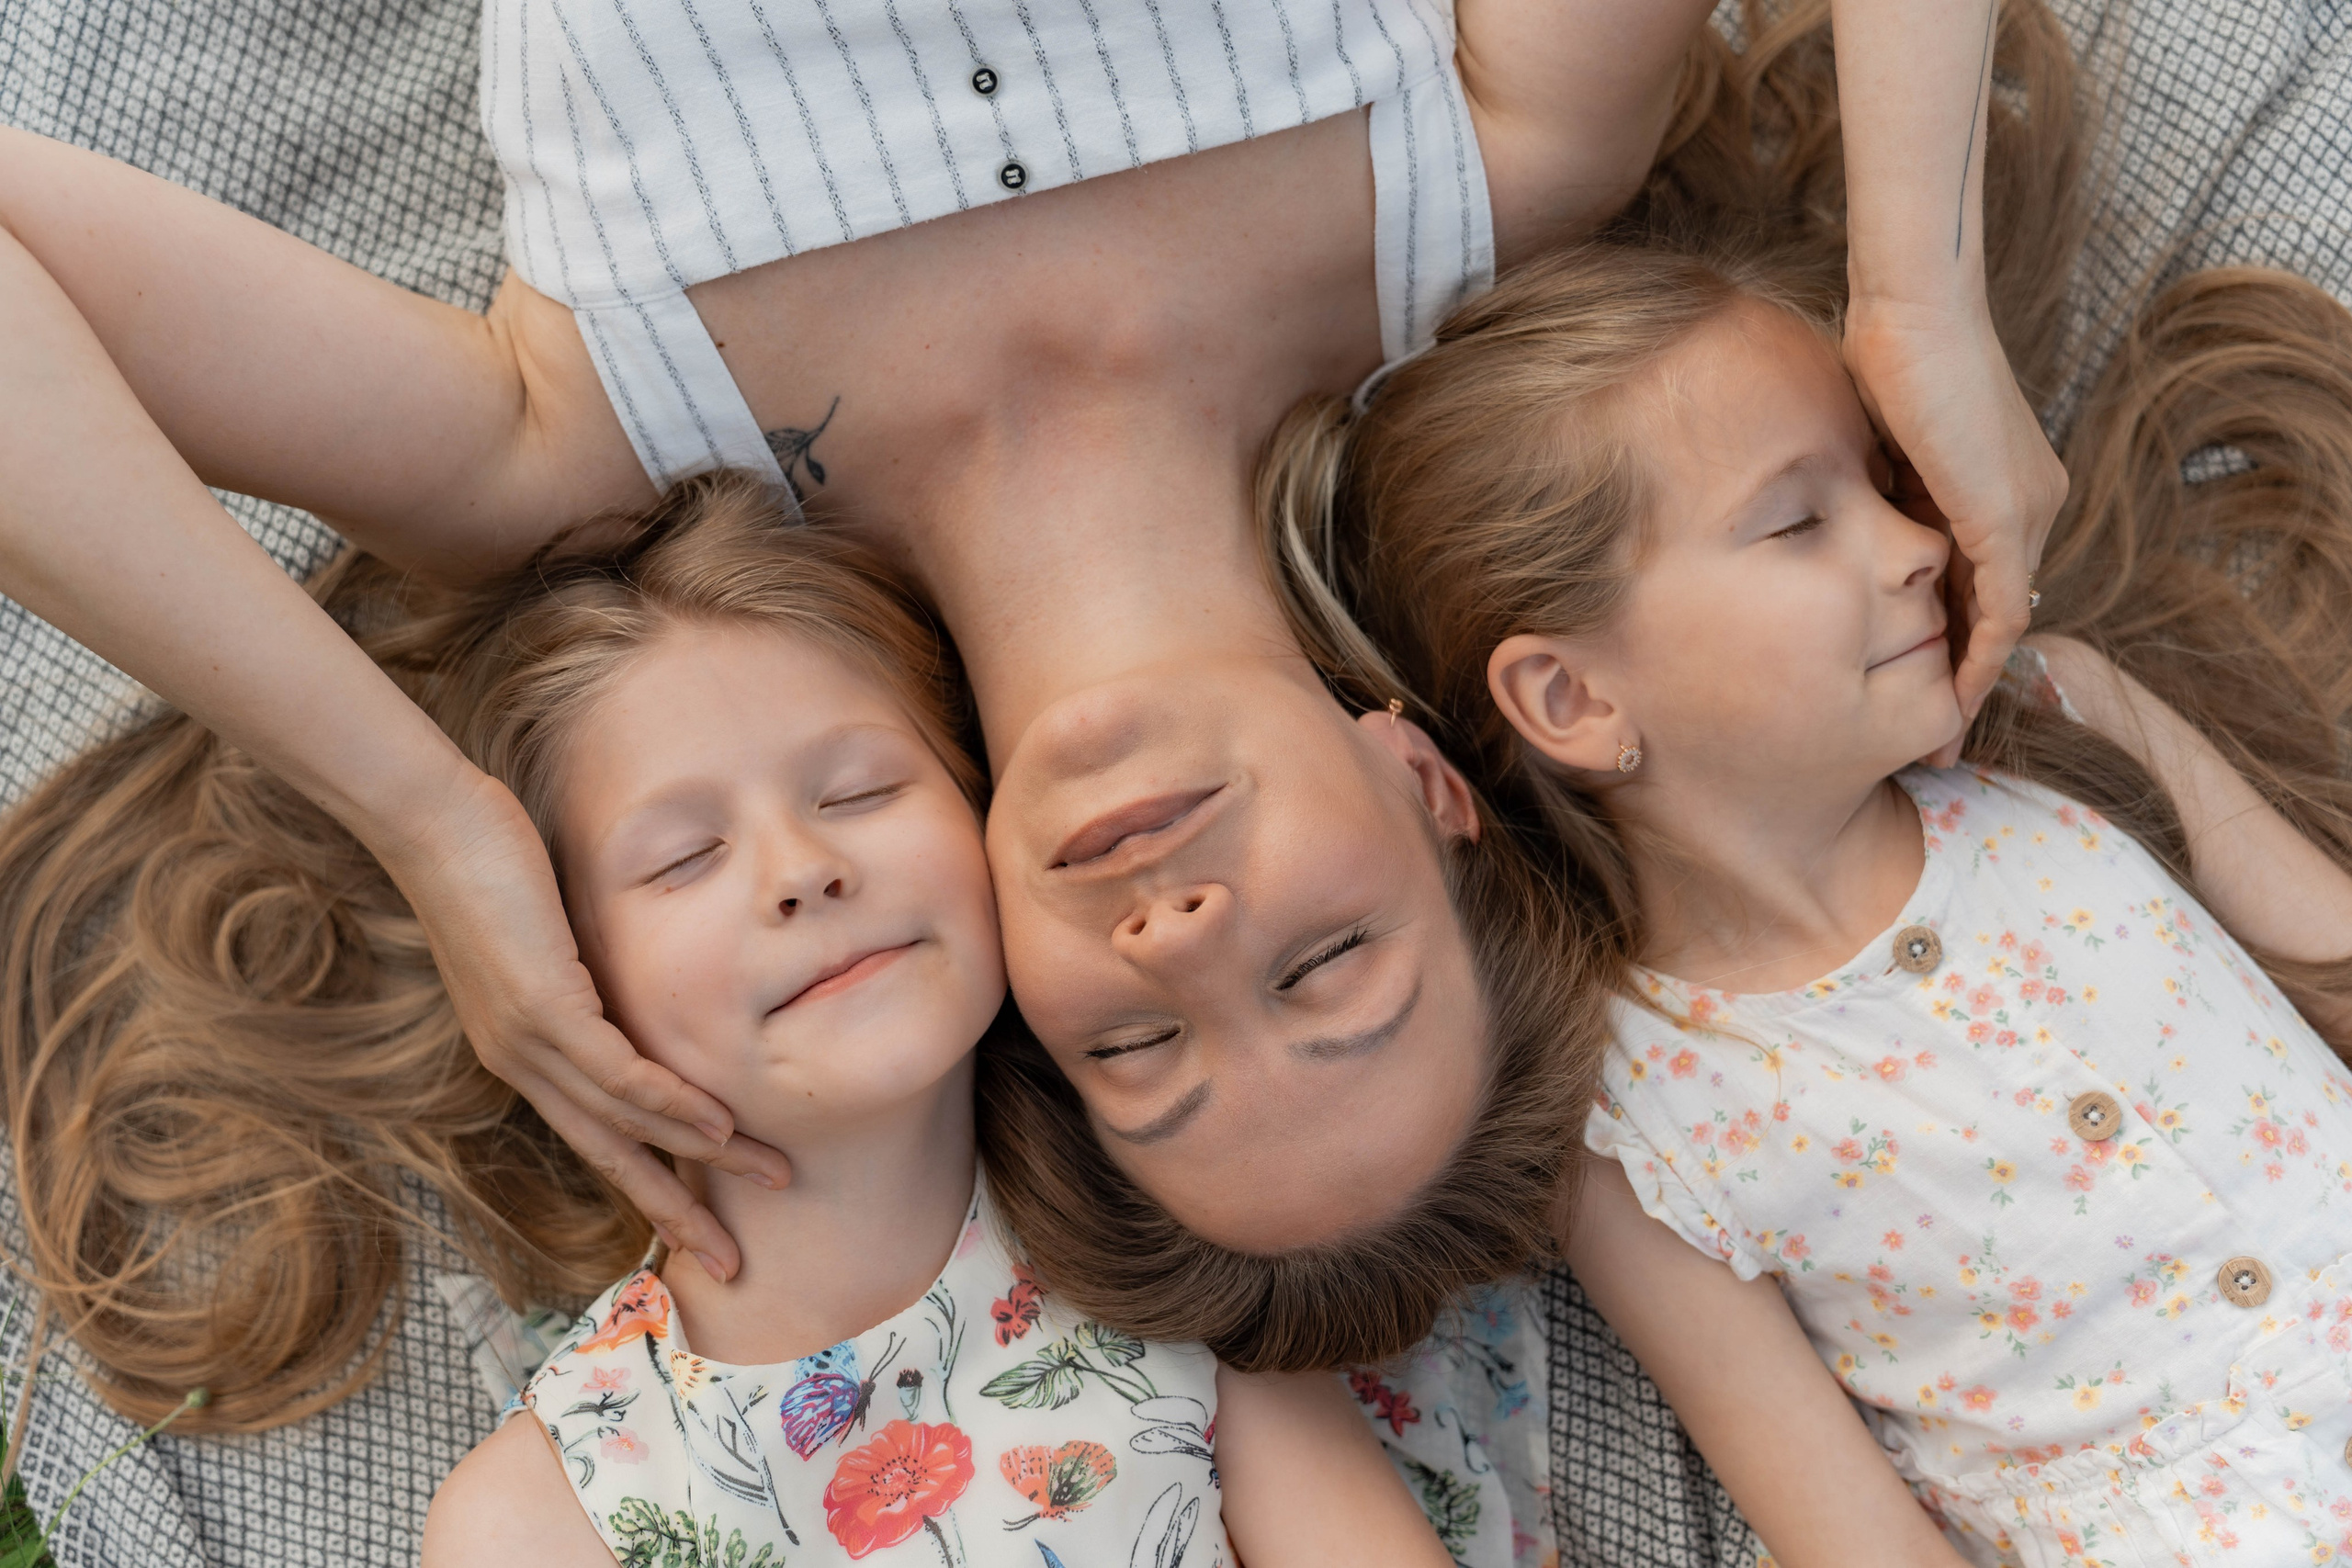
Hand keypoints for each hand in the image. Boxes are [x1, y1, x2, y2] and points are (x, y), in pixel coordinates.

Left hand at [373, 764, 790, 1280]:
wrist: (428, 823)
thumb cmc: (485, 858)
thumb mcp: (547, 927)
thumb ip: (590, 966)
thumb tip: (641, 972)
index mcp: (520, 1052)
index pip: (596, 1134)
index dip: (653, 1181)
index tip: (701, 1217)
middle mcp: (521, 1063)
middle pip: (611, 1156)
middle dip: (676, 1208)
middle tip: (730, 1257)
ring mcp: (529, 1042)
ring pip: (624, 1122)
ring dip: (702, 1157)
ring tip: (764, 1176)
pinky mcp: (542, 1008)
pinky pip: (618, 1073)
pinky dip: (671, 1103)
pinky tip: (718, 1122)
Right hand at [1846, 297, 2068, 765]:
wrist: (1914, 311)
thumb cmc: (1889, 355)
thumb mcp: (1885, 446)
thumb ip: (1885, 492)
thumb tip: (1849, 532)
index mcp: (2005, 487)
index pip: (1982, 583)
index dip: (1953, 640)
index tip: (1921, 688)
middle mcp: (2031, 504)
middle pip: (1996, 612)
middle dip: (1962, 680)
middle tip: (1934, 738)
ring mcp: (2026, 513)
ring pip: (2001, 621)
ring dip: (1969, 685)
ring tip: (1938, 739)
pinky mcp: (2004, 518)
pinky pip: (1998, 611)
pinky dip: (1977, 659)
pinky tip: (1948, 701)